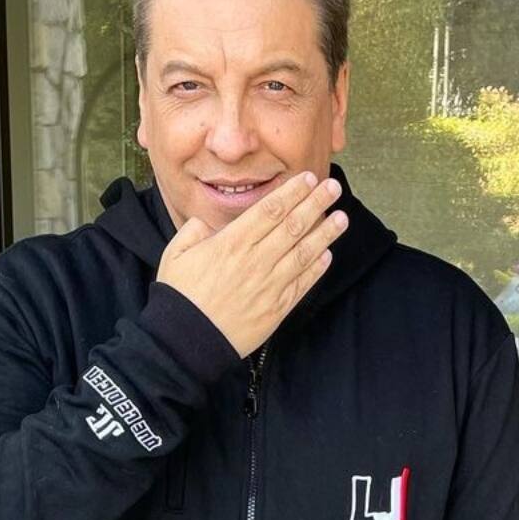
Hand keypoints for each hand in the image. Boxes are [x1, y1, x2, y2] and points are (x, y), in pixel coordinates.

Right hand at [156, 171, 348, 357]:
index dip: (292, 192)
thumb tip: (206, 223)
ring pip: (304, 252)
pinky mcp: (277, 308)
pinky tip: (327, 254)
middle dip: (315, 204)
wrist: (187, 340)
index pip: (270, 210)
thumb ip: (194, 231)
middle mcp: (256, 260)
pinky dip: (317, 268)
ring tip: (342, 217)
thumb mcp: (176, 254)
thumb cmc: (180, 296)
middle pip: (293, 225)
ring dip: (325, 233)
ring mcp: (270, 285)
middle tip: (333, 188)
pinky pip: (302, 284)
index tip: (308, 179)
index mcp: (232, 243)